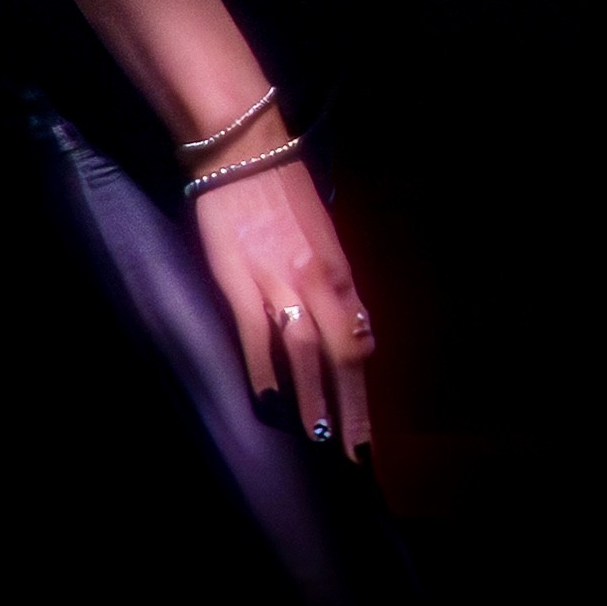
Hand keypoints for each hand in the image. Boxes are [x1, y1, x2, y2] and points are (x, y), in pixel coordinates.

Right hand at [190, 156, 372, 452]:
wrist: (245, 152)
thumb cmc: (284, 193)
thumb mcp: (325, 239)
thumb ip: (335, 286)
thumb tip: (350, 329)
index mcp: (342, 273)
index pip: (361, 342)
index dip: (364, 389)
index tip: (366, 429)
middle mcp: (320, 282)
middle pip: (344, 355)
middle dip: (351, 407)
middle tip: (353, 453)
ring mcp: (280, 283)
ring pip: (306, 352)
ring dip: (313, 398)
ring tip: (318, 438)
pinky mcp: (240, 281)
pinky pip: (256, 336)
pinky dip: (264, 372)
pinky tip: (268, 403)